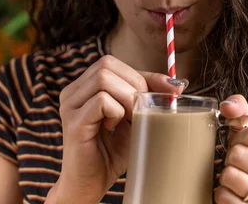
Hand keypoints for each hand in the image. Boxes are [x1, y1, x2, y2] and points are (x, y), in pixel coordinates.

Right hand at [47, 55, 185, 203]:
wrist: (90, 185)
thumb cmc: (111, 153)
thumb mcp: (134, 119)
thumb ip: (148, 98)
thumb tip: (176, 84)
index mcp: (83, 87)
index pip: (113, 63)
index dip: (142, 73)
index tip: (170, 90)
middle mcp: (72, 92)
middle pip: (107, 63)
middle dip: (134, 83)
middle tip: (142, 109)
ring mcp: (70, 106)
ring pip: (104, 78)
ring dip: (126, 97)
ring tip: (128, 118)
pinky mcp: (73, 122)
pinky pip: (102, 101)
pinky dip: (117, 112)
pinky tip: (113, 128)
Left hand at [215, 95, 247, 203]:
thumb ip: (243, 115)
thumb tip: (228, 106)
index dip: (240, 137)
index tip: (245, 146)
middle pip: (238, 154)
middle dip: (232, 157)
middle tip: (241, 165)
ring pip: (229, 175)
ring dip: (226, 176)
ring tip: (238, 179)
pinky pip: (224, 197)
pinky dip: (223, 194)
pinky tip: (235, 195)